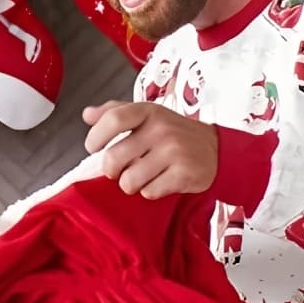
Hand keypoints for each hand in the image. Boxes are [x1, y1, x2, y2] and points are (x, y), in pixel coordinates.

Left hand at [83, 100, 218, 199]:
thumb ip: (116, 112)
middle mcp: (161, 128)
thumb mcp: (148, 115)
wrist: (216, 150)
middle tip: (119, 170)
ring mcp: (174, 151)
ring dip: (131, 184)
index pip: (114, 119)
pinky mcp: (184, 173)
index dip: (96, 136)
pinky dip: (151, 191)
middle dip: (111, 171)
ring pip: (129, 181)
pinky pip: (149, 192)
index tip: (92, 148)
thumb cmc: (173, 133)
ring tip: (143, 176)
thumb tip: (87, 114)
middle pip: (114, 158)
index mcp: (148, 111)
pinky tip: (161, 181)